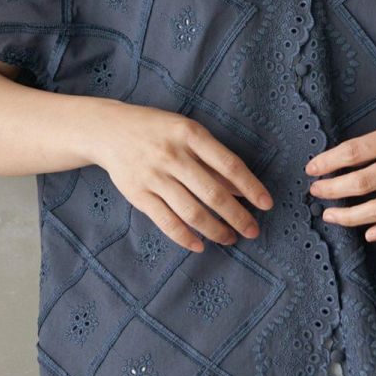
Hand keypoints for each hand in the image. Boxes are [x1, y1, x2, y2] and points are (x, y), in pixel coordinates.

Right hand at [94, 105, 272, 252]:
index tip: (266, 204)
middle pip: (213, 193)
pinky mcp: (138, 194)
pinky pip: (166, 221)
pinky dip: (185, 237)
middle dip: (237, 216)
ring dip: (215, 230)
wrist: (109, 130)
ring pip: (191, 211)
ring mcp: (154, 176)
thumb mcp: (187, 132)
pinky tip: (200, 245)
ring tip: (230, 238)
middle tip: (252, 230)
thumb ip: (213, 159)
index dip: (251, 187)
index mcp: (190, 134)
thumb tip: (242, 189)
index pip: (229, 164)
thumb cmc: (158, 130)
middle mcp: (173, 155)